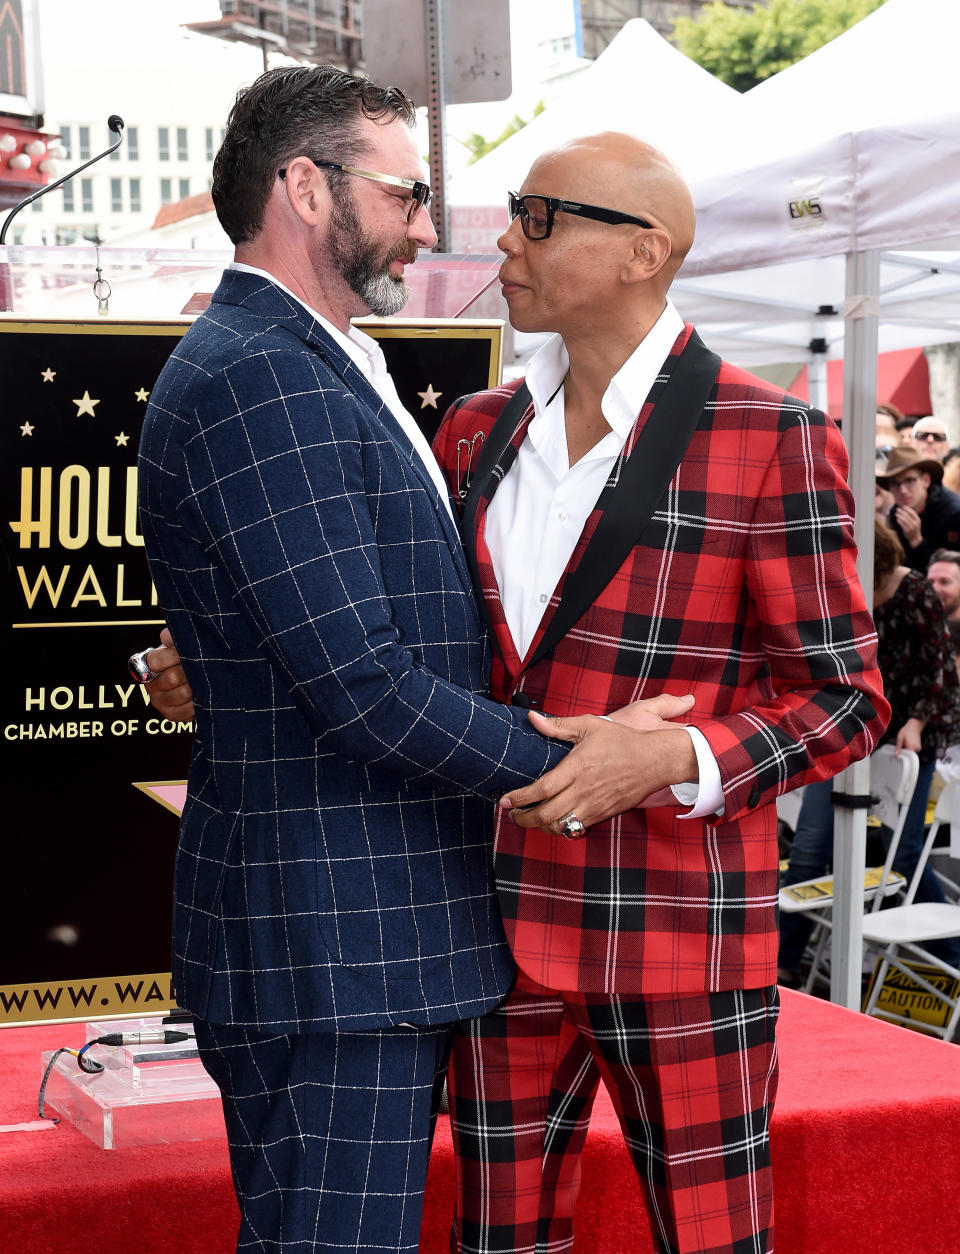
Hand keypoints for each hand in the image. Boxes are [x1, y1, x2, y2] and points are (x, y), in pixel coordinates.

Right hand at [143, 628, 194, 721]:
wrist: (203, 679)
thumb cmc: (190, 659)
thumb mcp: (182, 645)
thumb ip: (174, 638)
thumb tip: (166, 637)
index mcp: (150, 665)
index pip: (155, 661)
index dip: (174, 656)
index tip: (188, 653)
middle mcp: (152, 684)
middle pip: (171, 678)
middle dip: (190, 671)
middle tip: (202, 667)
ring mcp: (160, 701)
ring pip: (181, 694)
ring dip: (196, 686)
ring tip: (205, 680)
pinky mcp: (171, 714)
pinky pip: (186, 711)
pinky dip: (198, 703)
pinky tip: (203, 695)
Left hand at [500, 693, 696, 835]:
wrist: (655, 760)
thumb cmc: (622, 741)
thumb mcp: (590, 725)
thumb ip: (558, 726)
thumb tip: (532, 718)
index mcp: (577, 768)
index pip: (541, 789)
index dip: (519, 798)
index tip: (504, 800)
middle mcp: (583, 790)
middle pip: (546, 815)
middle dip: (523, 819)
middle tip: (512, 815)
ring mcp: (594, 805)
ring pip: (560, 827)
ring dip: (540, 827)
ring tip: (529, 819)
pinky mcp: (603, 814)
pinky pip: (577, 828)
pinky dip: (560, 829)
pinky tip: (552, 821)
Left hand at [893, 504, 921, 546]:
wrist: (915, 539)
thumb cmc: (914, 529)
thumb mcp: (916, 523)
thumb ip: (912, 517)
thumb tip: (906, 510)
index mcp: (918, 520)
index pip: (912, 512)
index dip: (907, 509)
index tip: (903, 506)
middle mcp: (915, 523)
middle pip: (907, 515)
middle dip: (902, 511)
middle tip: (897, 509)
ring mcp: (911, 527)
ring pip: (904, 519)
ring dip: (899, 516)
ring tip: (896, 514)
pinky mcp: (907, 530)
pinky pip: (902, 524)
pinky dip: (899, 521)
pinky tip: (897, 519)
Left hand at [895, 717, 923, 754]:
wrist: (914, 726)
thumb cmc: (906, 731)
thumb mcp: (900, 738)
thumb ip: (898, 747)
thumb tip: (896, 754)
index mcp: (911, 747)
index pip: (907, 756)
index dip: (902, 755)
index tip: (898, 754)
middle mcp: (916, 748)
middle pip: (908, 755)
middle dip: (904, 752)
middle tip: (902, 746)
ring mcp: (918, 748)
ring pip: (911, 753)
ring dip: (907, 750)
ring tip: (905, 743)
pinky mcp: (919, 747)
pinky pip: (913, 751)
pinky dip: (910, 749)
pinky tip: (908, 743)